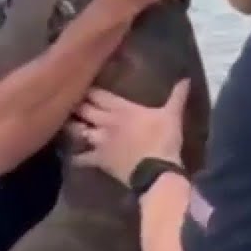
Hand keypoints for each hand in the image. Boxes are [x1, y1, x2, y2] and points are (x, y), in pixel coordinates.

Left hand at [68, 79, 188, 184]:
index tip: (79, 82)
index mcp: (121, 109)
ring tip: (63, 122)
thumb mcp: (172, 115)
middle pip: (83, 109)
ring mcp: (100, 141)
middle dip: (75, 103)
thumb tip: (186, 79)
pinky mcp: (99, 160)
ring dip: (70, 126)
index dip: (88, 88)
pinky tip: (68, 155)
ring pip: (77, 130)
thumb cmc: (163, 140)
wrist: (156, 171)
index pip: (98, 94)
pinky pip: (81, 158)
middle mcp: (106, 122)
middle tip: (67, 99)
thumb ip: (177, 96)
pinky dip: (74, 156)